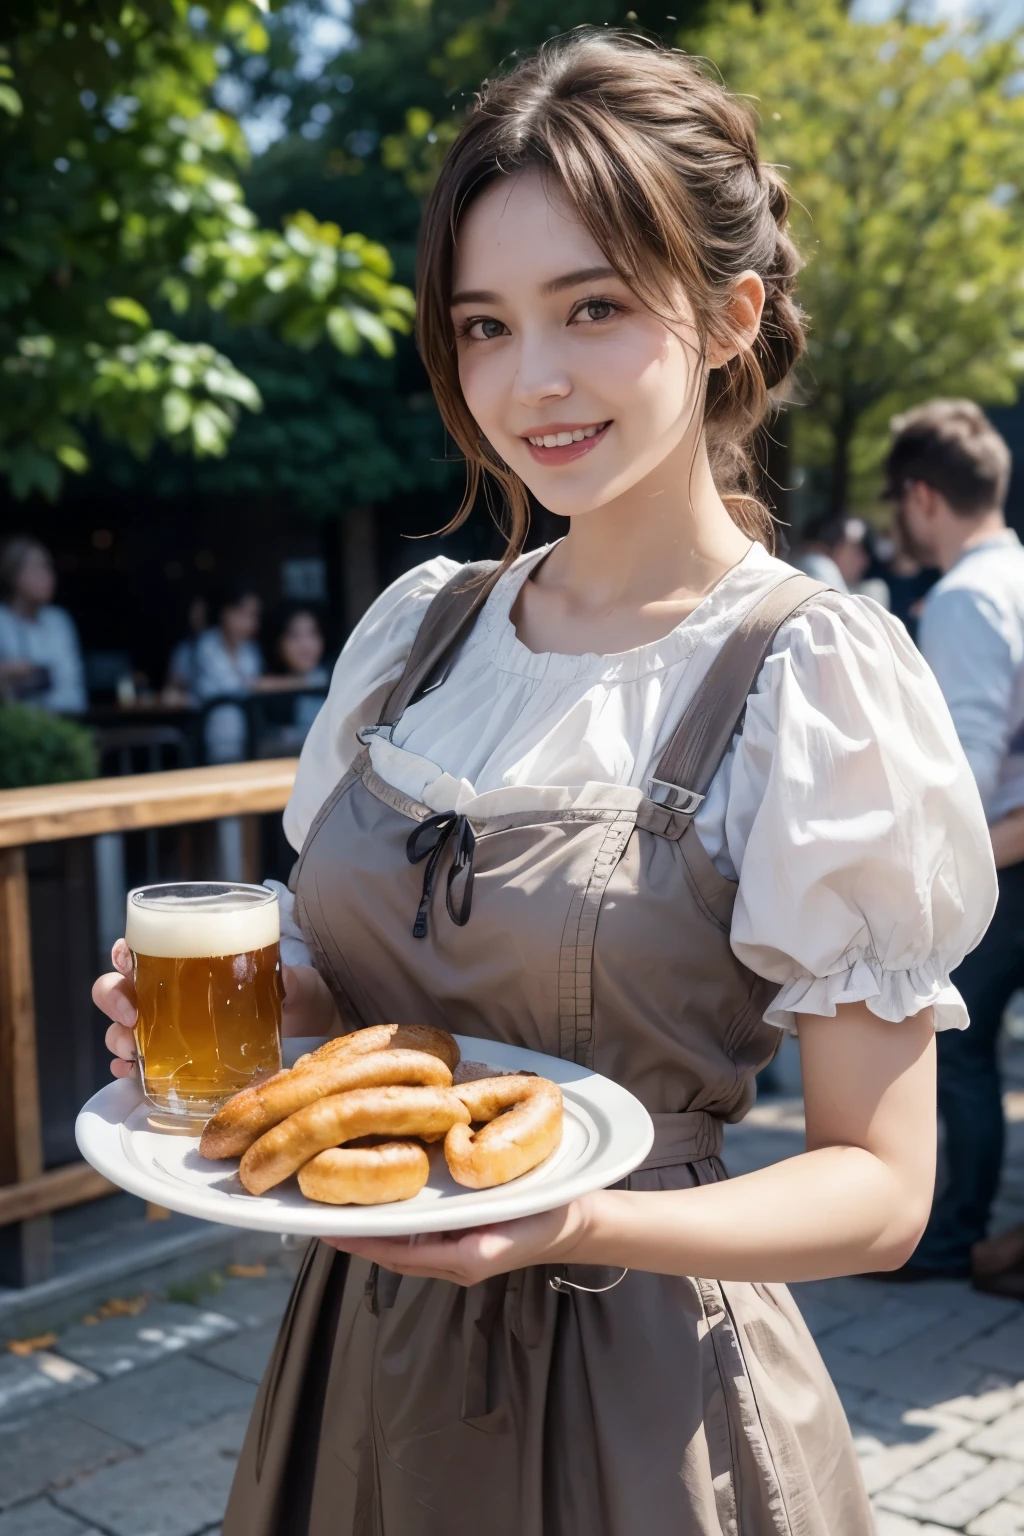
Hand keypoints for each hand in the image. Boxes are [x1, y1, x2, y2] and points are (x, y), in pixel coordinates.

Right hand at [92, 945, 340, 1076]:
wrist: (307, 1028)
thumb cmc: (291, 993)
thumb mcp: (292, 982)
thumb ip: (286, 978)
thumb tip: (282, 977)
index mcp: (189, 961)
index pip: (142, 949)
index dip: (123, 953)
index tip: (127, 960)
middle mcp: (170, 993)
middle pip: (118, 988)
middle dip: (112, 998)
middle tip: (132, 1015)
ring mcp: (168, 1028)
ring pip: (122, 1027)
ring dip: (117, 1037)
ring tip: (131, 1050)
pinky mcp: (175, 1060)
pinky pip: (139, 1065)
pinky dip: (128, 1069)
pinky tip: (130, 1073)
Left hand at [320, 1196, 593, 1285]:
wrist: (577, 1224)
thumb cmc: (549, 1217)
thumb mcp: (516, 1218)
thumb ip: (481, 1231)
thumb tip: (445, 1227)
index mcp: (463, 1257)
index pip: (399, 1253)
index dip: (364, 1242)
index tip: (331, 1230)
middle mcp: (454, 1262)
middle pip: (394, 1254)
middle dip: (360, 1238)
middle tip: (322, 1217)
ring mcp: (457, 1256)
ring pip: (403, 1249)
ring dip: (373, 1234)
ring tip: (342, 1210)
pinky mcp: (462, 1243)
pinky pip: (419, 1241)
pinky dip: (396, 1228)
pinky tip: (384, 1207)